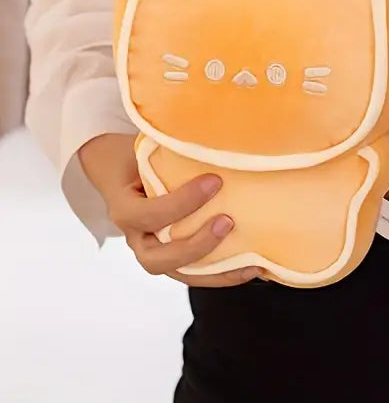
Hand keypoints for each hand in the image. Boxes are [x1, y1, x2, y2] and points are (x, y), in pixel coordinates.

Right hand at [79, 134, 262, 286]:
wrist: (121, 172)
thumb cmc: (136, 157)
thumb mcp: (144, 148)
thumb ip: (168, 147)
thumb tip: (214, 128)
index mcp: (124, 210)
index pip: (149, 214)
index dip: (182, 202)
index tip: (214, 181)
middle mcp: (136, 237)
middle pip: (158, 259)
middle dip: (196, 245)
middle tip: (228, 221)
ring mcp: (154, 251)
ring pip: (180, 274)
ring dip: (215, 272)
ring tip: (249, 261)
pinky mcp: (173, 258)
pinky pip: (196, 274)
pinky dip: (223, 275)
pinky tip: (252, 267)